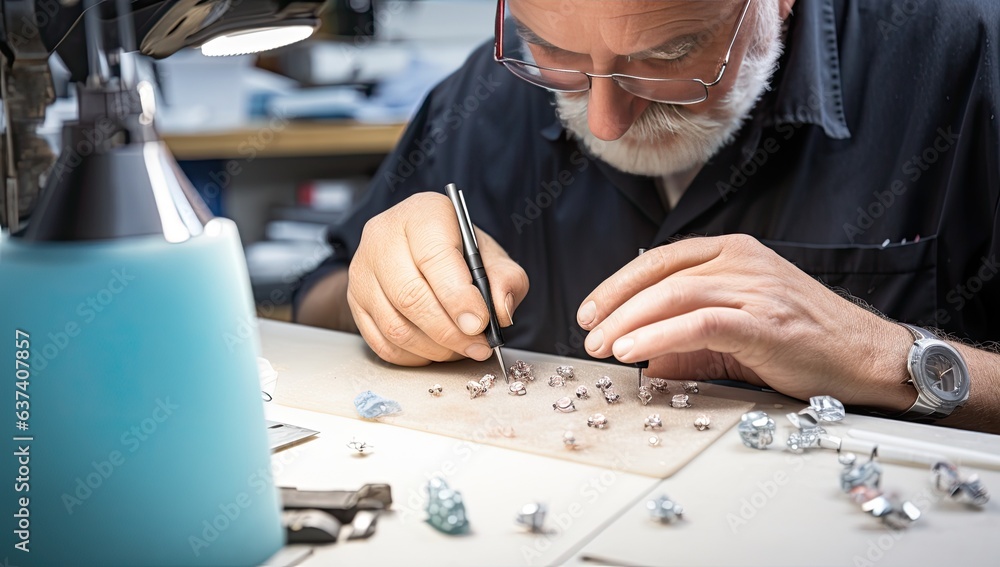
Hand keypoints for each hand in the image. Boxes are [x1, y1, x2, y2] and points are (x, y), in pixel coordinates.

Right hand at [347, 192, 528, 365]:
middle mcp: (383, 237)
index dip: (458, 297)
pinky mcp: (354, 301)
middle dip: (449, 331)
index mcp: (422, 214)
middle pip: (410, 296)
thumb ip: (506, 279)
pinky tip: (437, 351)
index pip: (434, 258)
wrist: (422, 248)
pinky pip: (381, 342)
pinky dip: (413, 356)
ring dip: (433, 348)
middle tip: (477, 345)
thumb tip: (500, 312)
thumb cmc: (458, 250)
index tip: (480, 323)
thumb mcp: (492, 255)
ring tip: (462, 349)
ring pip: (394, 325)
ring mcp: (362, 271)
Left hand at [577, 234, 915, 409]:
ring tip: (602, 346)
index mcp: (734, 252)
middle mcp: (742, 261)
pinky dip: (658, 336)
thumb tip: (644, 357)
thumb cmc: (805, 340)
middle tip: (589, 334)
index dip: (618, 284)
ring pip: (673, 296)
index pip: (661, 260)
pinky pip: (698, 324)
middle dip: (614, 306)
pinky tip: (633, 351)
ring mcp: (755, 288)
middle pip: (659, 276)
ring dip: (628, 323)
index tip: (591, 310)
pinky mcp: (764, 322)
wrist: (867, 356)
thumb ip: (691, 338)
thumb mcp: (739, 329)